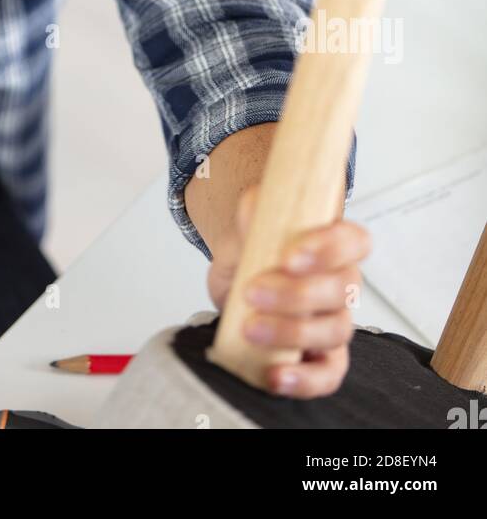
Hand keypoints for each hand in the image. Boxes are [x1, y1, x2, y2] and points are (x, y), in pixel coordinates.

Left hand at [207, 184, 371, 398]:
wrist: (236, 278)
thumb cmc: (254, 246)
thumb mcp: (249, 221)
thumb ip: (254, 209)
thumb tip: (255, 209)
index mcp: (333, 243)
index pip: (354, 242)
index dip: (329, 249)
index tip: (291, 256)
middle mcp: (341, 283)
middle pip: (342, 291)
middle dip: (297, 295)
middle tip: (253, 292)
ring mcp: (333, 322)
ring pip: (335, 332)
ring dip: (292, 332)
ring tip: (250, 328)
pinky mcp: (321, 358)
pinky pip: (327, 375)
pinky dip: (305, 380)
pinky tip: (275, 376)